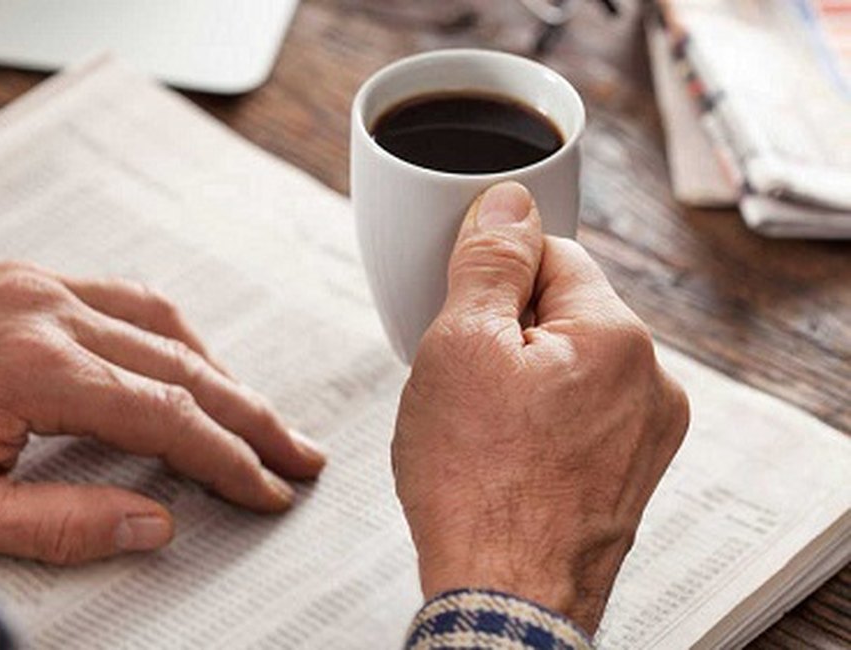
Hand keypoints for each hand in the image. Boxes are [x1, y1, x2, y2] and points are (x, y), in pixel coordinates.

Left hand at [0, 262, 325, 563]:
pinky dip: (170, 332)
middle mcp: (48, 313)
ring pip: (162, 320)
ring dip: (220, 368)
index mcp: (35, 369)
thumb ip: (60, 523)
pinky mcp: (27, 279)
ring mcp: (39, 287)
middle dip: (251, 414)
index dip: (228, 458)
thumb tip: (154, 526)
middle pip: (182, 364)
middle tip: (301, 452)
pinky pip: (123, 296)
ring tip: (256, 414)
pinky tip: (188, 358)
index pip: (165, 416)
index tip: (270, 489)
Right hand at [392, 182, 688, 633]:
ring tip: (481, 428)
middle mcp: (649, 382)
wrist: (502, 597)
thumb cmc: (477, 487)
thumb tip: (507, 203)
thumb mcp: (460, 348)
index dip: (493, 278)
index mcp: (617, 337)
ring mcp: (645, 434)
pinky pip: (579, 417)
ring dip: (521, 380)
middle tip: (462, 380)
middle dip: (505, 332)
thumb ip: (489, 262)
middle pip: (562, 312)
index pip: (552, 254)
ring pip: (567, 367)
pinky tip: (504, 456)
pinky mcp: (629, 475)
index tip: (462, 313)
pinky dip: (540, 423)